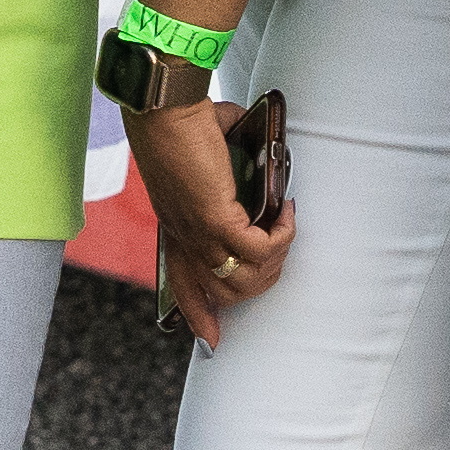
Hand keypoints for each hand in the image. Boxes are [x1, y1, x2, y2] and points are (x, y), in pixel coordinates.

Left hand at [129, 93, 293, 345]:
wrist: (163, 109)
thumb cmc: (178, 123)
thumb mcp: (205, 157)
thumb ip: (234, 161)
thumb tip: (263, 150)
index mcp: (177, 228)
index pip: (183, 288)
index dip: (199, 317)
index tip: (211, 340)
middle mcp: (185, 239)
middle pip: (226, 293)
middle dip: (264, 279)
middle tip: (280, 245)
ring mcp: (199, 234)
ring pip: (248, 280)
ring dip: (277, 259)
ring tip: (285, 227)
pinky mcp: (215, 220)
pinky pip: (259, 249)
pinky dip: (281, 235)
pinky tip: (286, 211)